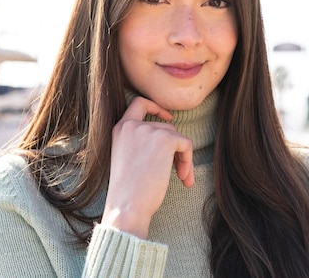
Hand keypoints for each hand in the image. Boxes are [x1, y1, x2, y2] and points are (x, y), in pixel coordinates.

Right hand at [101, 96, 193, 238]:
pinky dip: (189, 161)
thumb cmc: (127, 191)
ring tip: (181, 178)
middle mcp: (132, 125)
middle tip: (179, 171)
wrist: (127, 206)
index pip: (139, 103)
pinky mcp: (165, 140)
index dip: (156, 107)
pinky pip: (186, 144)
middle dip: (175, 148)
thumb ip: (140, 143)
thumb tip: (172, 139)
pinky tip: (184, 179)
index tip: (168, 118)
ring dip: (182, 158)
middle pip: (165, 128)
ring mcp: (148, 130)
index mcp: (120, 129)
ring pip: (177, 137)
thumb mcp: (126, 158)